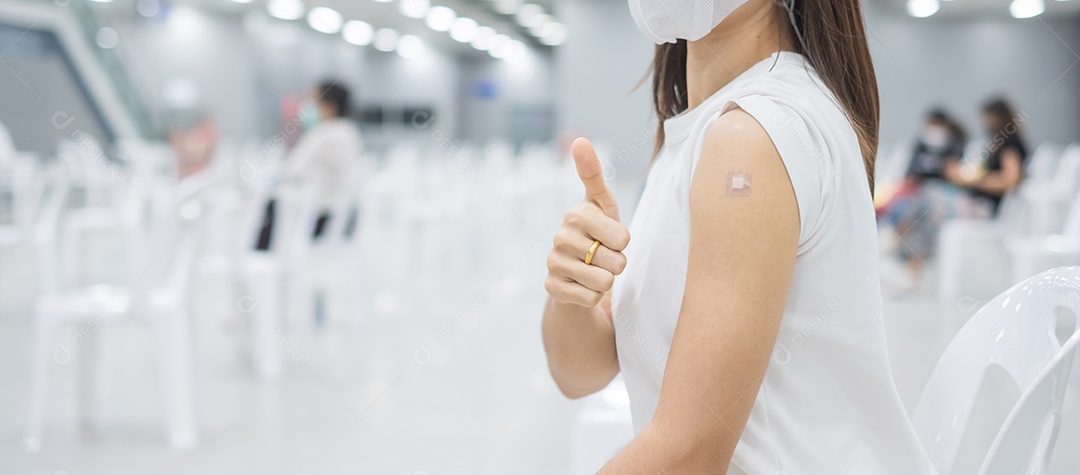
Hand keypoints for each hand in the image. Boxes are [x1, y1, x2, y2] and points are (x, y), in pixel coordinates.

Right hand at [545, 138, 630, 306]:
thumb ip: (594, 174)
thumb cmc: (597, 232)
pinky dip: (593, 296)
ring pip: (604, 283)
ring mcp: (554, 263)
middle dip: (617, 264)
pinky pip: (591, 299)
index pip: (624, 238)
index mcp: (576, 214)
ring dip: (606, 281)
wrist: (575, 269)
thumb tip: (579, 140)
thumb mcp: (602, 204)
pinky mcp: (551, 288)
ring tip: (594, 270)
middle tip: (603, 256)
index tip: (610, 236)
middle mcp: (560, 237)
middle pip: (617, 262)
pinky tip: (582, 285)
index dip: (623, 242)